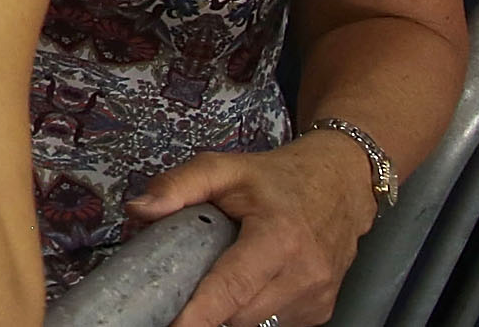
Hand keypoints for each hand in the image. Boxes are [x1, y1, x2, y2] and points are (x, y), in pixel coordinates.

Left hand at [129, 133, 380, 326]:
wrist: (341, 185)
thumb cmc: (277, 178)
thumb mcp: (223, 168)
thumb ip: (178, 186)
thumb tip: (137, 210)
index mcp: (279, 238)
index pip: (232, 287)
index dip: (199, 313)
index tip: (173, 326)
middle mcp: (303, 275)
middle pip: (239, 312)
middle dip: (207, 304)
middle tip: (187, 280)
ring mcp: (316, 298)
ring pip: (256, 322)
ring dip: (232, 308)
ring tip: (224, 273)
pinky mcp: (321, 311)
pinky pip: (275, 322)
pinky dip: (254, 308)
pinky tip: (252, 282)